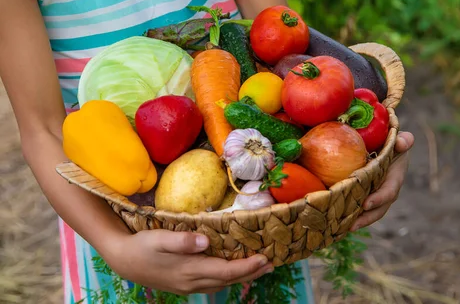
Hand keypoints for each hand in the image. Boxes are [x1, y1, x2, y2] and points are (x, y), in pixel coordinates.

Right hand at [104, 229, 273, 294]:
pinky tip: (232, 272)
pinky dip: (227, 278)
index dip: (247, 266)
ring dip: (241, 276)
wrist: (122, 260)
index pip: (226, 271)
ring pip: (221, 284)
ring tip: (259, 269)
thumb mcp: (159, 238)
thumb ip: (182, 241)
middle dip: (251, 273)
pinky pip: (212, 284)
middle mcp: (192, 282)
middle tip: (271, 264)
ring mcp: (188, 286)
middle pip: (228, 280)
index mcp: (189, 270)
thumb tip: (206, 242)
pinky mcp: (184, 285)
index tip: (265, 258)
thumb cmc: (141, 245)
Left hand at [351, 131, 414, 230]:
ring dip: (357, 221)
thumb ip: (403, 140)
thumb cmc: (391, 141)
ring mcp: (375, 195)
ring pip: (368, 212)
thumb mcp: (399, 139)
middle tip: (352, 225)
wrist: (383, 144)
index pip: (389, 191)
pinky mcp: (364, 195)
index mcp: (395, 178)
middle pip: (379, 209)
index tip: (366, 204)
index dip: (379, 199)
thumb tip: (401, 142)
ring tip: (341, 228)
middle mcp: (386, 190)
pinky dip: (348, 214)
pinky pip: (357, 207)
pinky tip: (335, 221)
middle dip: (366, 218)